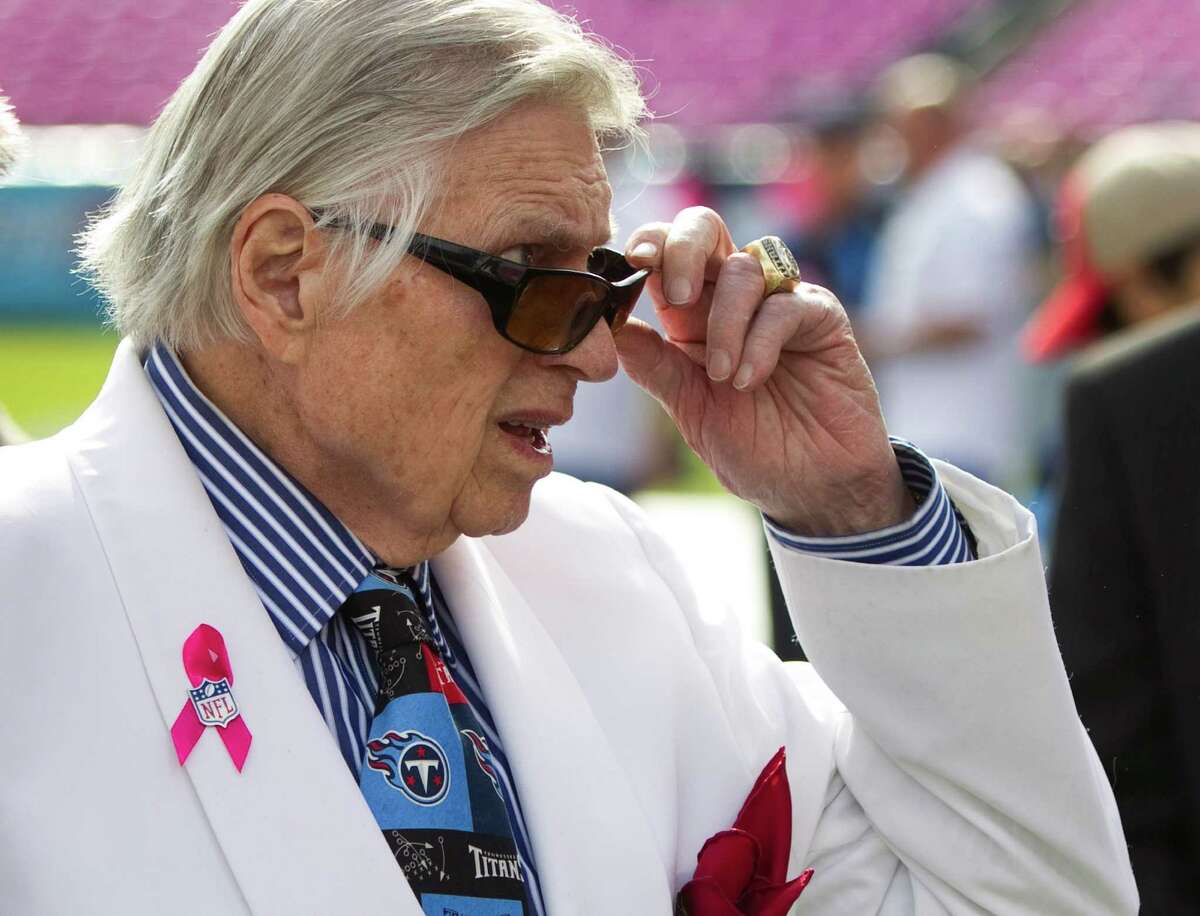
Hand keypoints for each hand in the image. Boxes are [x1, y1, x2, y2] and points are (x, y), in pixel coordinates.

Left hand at [615, 207, 913, 536]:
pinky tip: (751, 379)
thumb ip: (654, 367)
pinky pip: (783, 304)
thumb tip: (610, 327)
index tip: (631, 265)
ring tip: (724, 378)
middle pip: (704, 230)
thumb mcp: (691, 411)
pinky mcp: (819, 317)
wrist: (814, 486)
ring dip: (725, 322)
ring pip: (741, 268)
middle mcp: (731, 301)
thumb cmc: (754, 449)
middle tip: (678, 295)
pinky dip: (760, 340)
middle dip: (683, 249)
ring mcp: (777, 303)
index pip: (663, 257)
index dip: (646, 247)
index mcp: (690, 318)